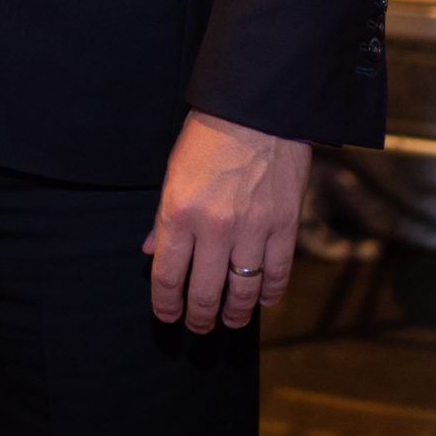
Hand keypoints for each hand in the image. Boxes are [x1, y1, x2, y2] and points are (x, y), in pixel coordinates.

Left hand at [143, 109, 309, 333]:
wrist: (257, 107)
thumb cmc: (209, 135)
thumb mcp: (174, 170)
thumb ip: (162, 216)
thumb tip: (150, 251)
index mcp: (179, 211)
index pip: (166, 275)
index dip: (165, 304)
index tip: (167, 315)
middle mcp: (214, 227)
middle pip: (204, 293)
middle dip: (198, 318)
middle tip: (197, 327)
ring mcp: (252, 229)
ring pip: (243, 292)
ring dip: (235, 314)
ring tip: (230, 321)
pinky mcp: (284, 226)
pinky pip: (278, 275)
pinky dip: (270, 294)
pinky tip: (263, 299)